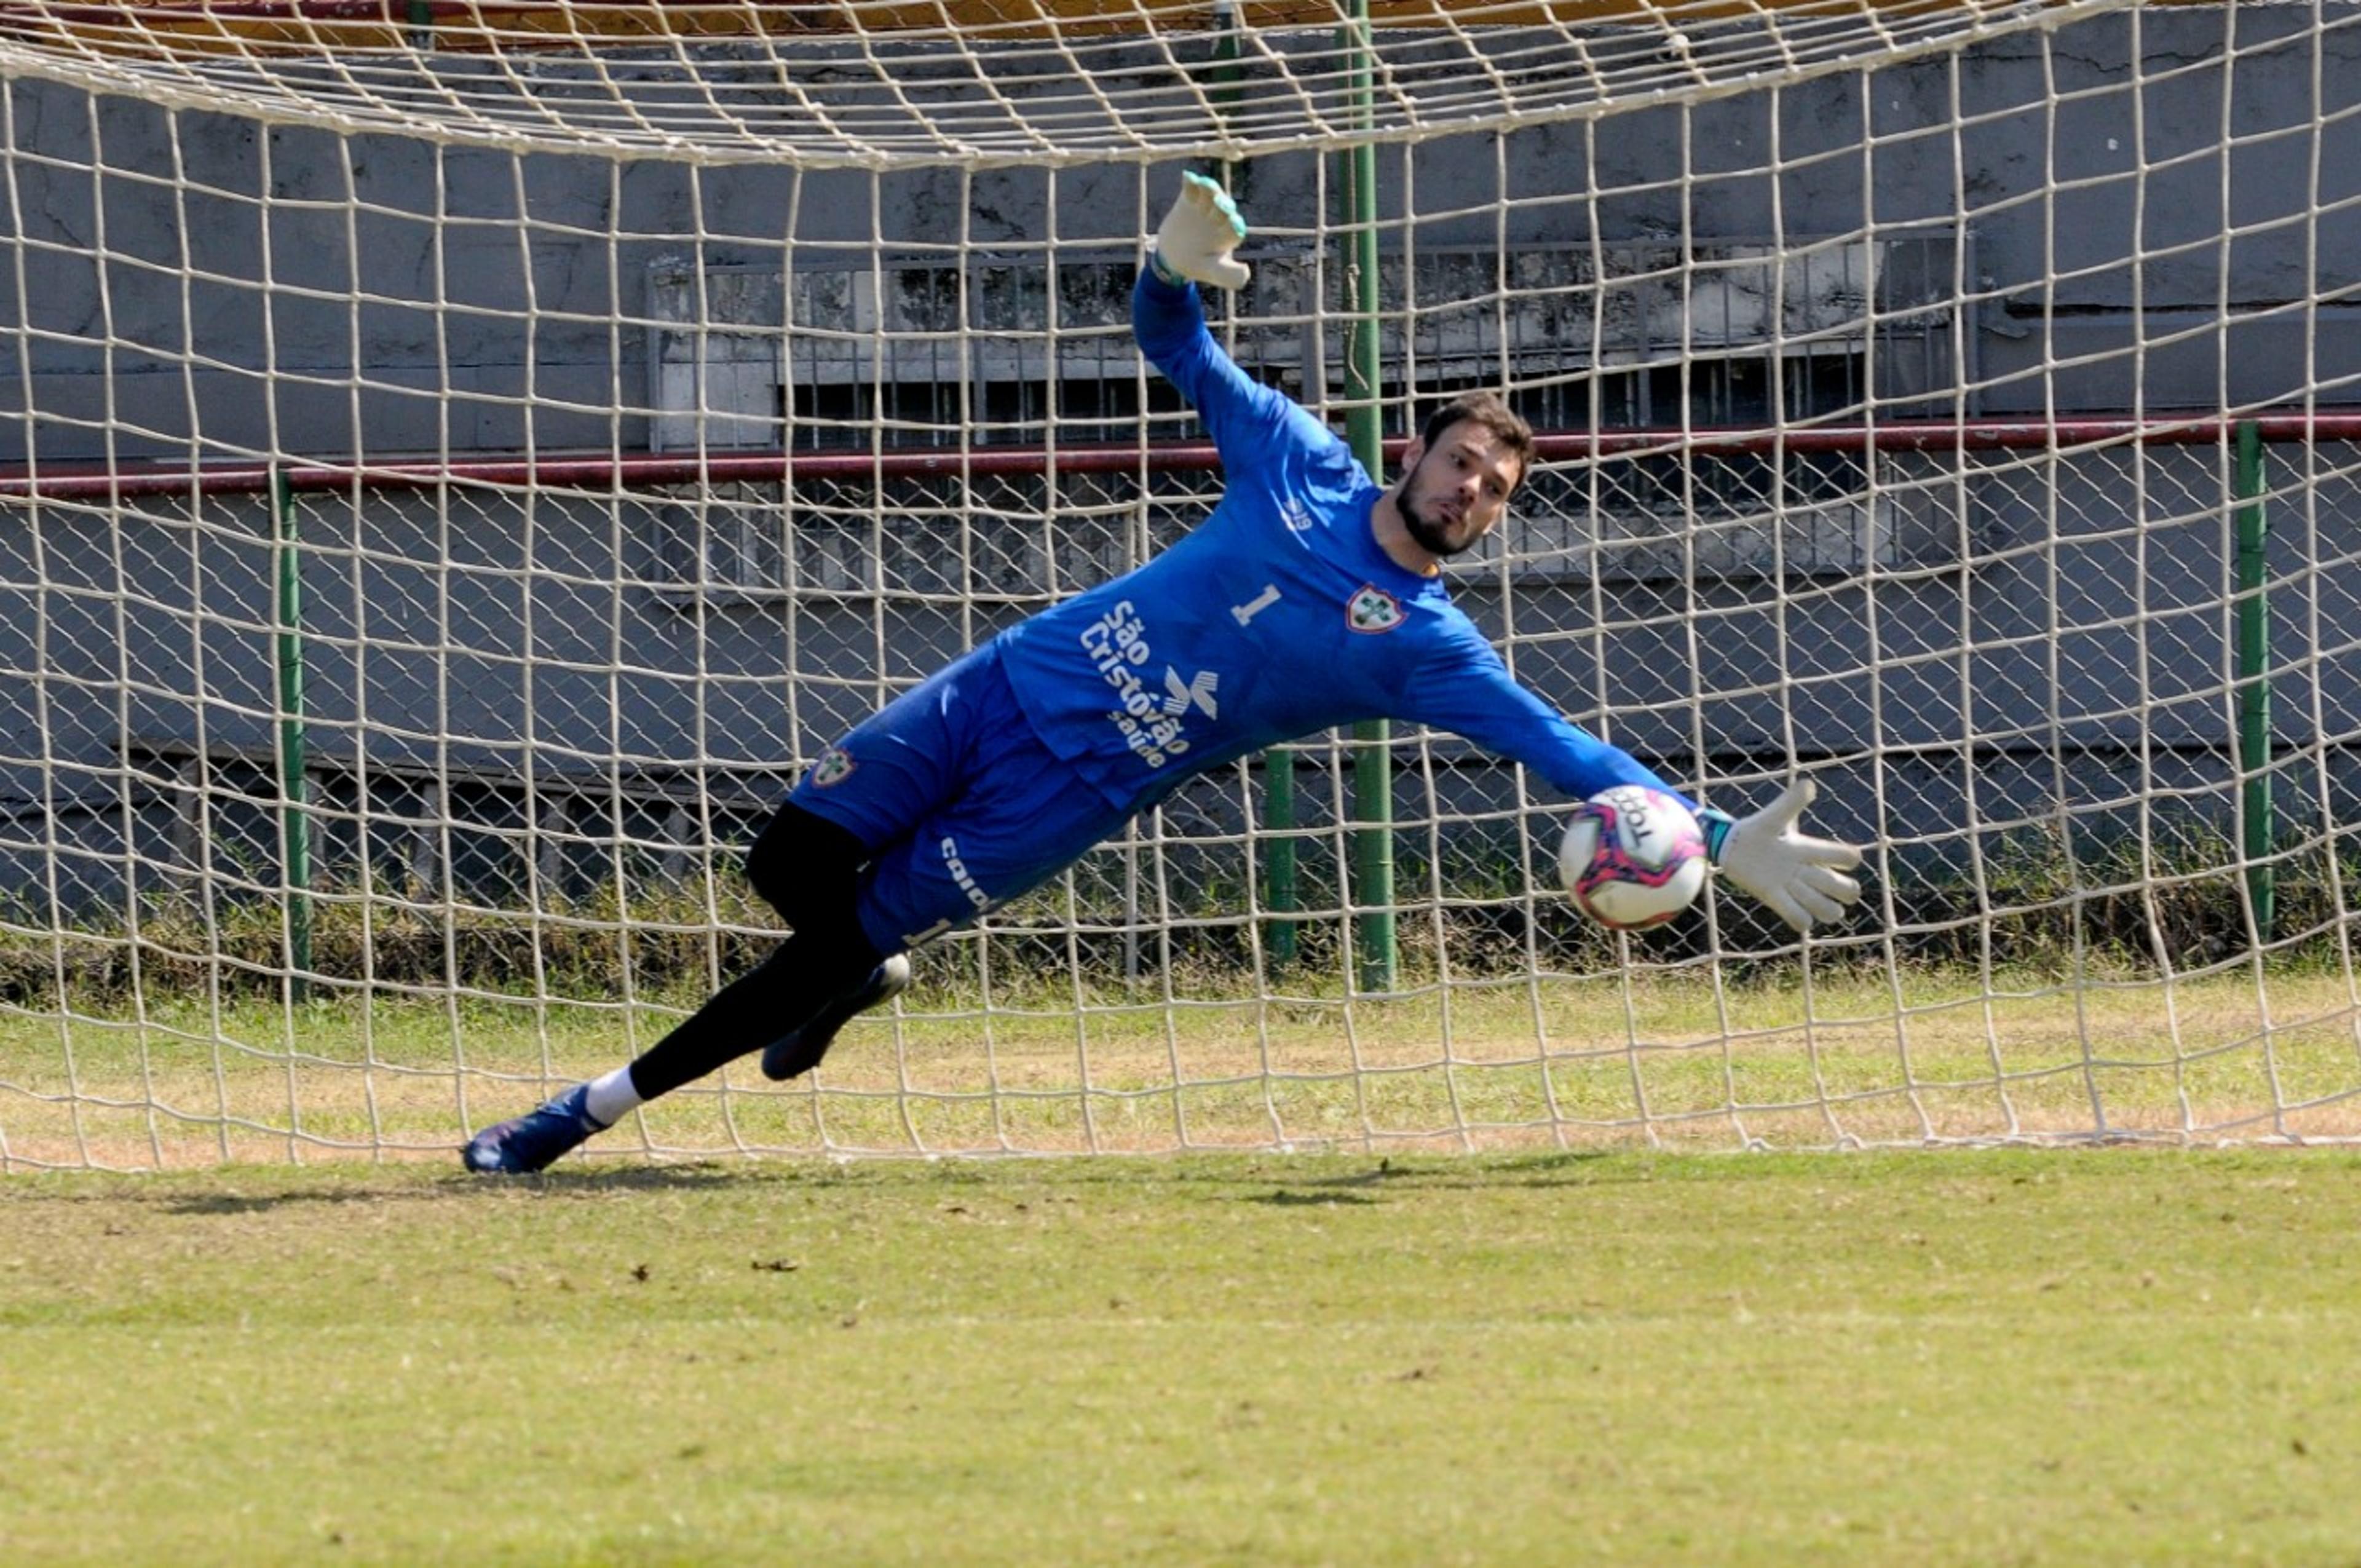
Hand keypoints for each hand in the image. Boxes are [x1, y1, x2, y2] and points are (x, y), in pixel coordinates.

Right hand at [1151, 171, 1250, 289]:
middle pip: (1224, 208)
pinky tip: (1187, 177)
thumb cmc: (1199, 265)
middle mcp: (1221, 217)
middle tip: (1219, 203)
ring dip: (1209, 189)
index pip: (1235, 228)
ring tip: (1203, 184)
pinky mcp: (1190, 198)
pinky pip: (1191, 187)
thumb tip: (1246, 272)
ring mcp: (1205, 206)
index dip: (1234, 225)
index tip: (1234, 224)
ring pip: (1210, 194)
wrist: (1173, 255)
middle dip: (1222, 205)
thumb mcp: (1213, 272)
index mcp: (1229, 234)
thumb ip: (1229, 275)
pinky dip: (1190, 181)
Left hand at [1708, 779, 1863, 932]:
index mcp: (1807, 849)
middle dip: (1847, 891)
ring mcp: (1791, 886)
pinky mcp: (1774, 898)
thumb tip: (1809, 784)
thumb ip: (1791, 802)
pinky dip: (1801, 920)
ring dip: (1828, 910)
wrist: (1730, 846)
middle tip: (1843, 893)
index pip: (1842, 855)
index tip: (1848, 858)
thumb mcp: (1774, 817)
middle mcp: (1804, 870)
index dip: (1849, 858)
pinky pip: (1796, 917)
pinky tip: (1800, 919)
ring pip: (1823, 906)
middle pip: (1840, 886)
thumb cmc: (1755, 829)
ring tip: (1826, 911)